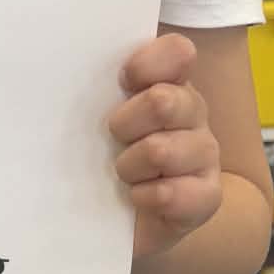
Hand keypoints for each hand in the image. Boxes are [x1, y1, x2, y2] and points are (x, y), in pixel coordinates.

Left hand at [112, 34, 221, 262]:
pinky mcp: (208, 195)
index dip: (145, 66)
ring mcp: (205, 153)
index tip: (121, 83)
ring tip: (123, 174)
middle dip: (124, 124)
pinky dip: (143, 198)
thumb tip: (66, 60)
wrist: (124, 221)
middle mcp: (192, 111)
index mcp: (169, 81)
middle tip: (114, 139)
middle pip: (162, 101)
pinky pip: (170, 193)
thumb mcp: (94, 116)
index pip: (177, 52)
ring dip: (129, 167)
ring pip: (159, 151)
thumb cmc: (104, 157)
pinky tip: (137, 198)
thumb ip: (95, 86)